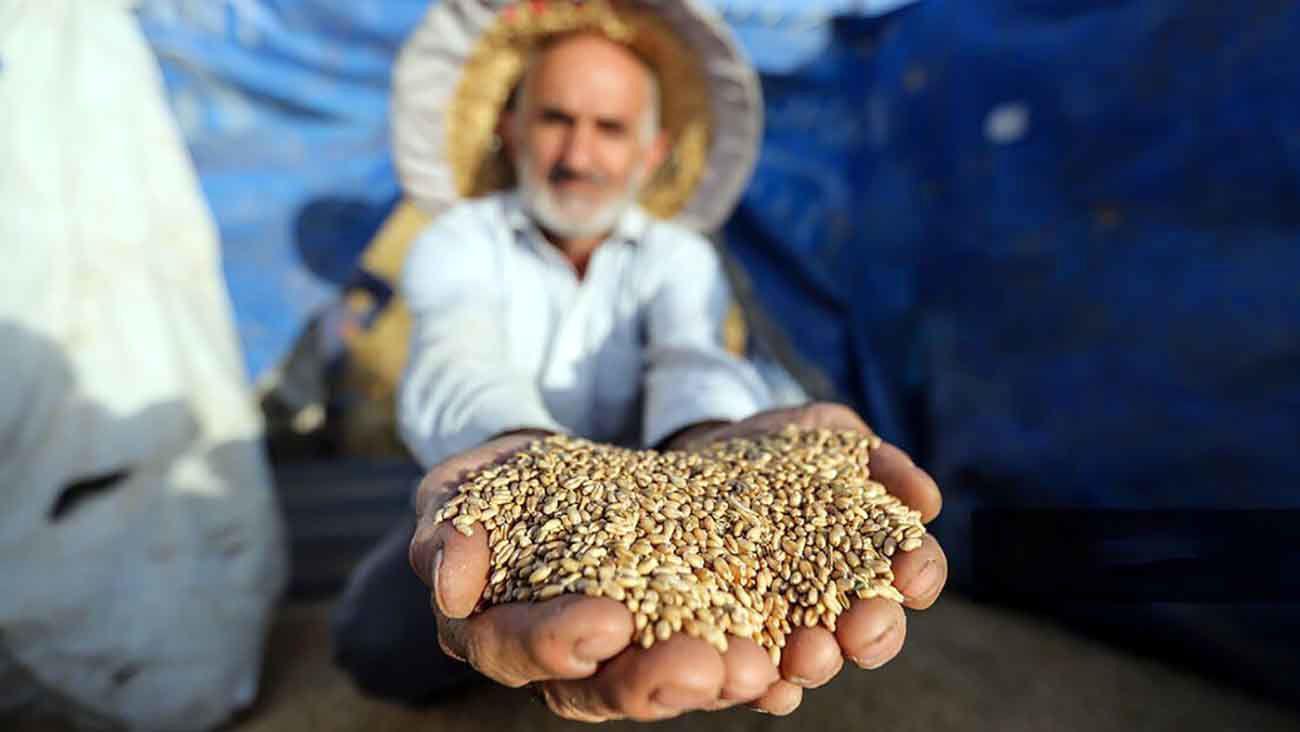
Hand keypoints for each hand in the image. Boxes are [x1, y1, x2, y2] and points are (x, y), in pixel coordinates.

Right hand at [408, 434, 779, 720]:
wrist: (580, 473)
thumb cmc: (508, 486)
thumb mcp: (466, 489)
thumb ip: (448, 526)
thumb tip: (449, 581)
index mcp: (514, 633)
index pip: (526, 652)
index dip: (561, 642)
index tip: (607, 620)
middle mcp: (587, 663)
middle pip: (620, 690)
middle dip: (667, 680)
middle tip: (710, 665)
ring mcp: (653, 653)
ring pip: (695, 684)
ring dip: (741, 678)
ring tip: (780, 663)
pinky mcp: (713, 629)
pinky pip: (752, 658)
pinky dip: (789, 655)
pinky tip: (819, 647)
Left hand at [665, 402, 947, 713]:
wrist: (706, 455)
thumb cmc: (782, 448)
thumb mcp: (827, 434)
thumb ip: (880, 462)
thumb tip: (925, 500)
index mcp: (874, 554)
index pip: (913, 571)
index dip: (919, 575)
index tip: (911, 575)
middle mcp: (840, 599)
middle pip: (873, 629)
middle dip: (873, 633)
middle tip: (860, 630)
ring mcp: (790, 622)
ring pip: (816, 658)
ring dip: (818, 663)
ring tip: (805, 656)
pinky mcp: (739, 636)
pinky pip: (756, 673)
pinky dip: (763, 684)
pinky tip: (761, 681)